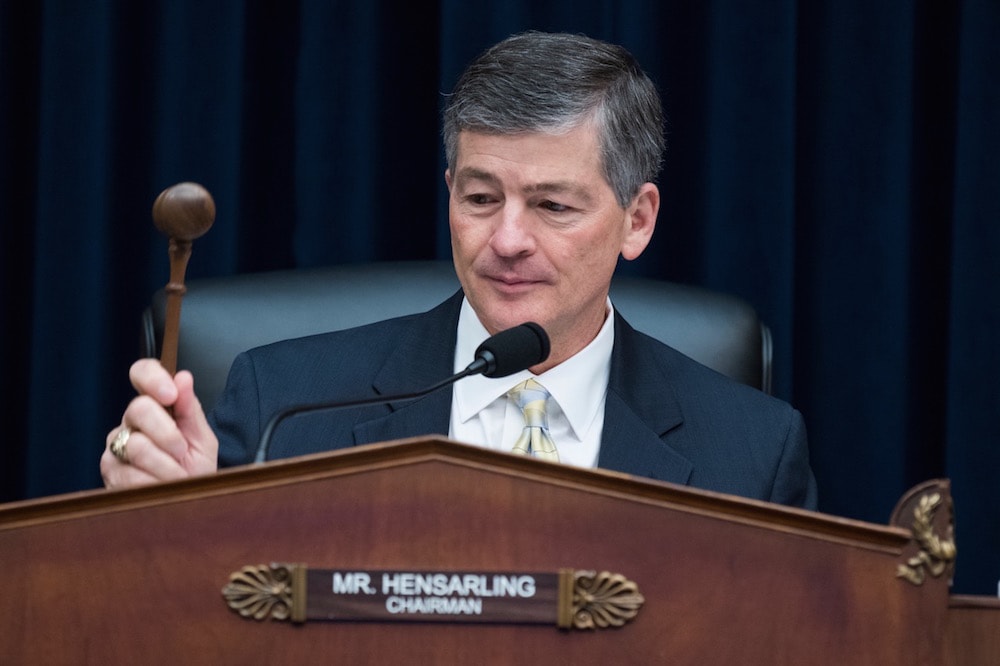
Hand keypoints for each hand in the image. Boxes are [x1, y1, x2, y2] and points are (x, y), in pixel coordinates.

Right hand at [101, 358, 218, 488]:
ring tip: (177, 475)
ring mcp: (116, 444)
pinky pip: (130, 473)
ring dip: (166, 464)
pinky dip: (154, 482)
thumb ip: (191, 409)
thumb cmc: (196, 468)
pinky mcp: (109, 470)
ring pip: (136, 445)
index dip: (153, 379)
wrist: (189, 502)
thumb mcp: (201, 438)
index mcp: (156, 404)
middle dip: (168, 434)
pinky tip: (161, 487)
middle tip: (182, 452)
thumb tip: (183, 377)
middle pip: (139, 409)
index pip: (142, 372)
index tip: (170, 395)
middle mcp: (131, 420)